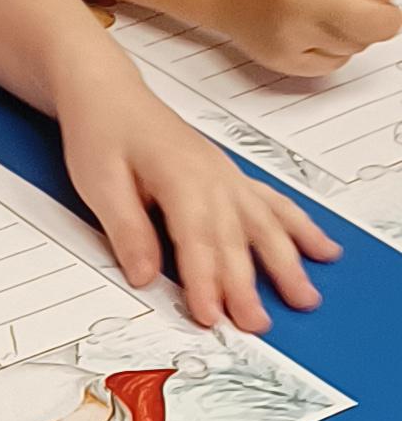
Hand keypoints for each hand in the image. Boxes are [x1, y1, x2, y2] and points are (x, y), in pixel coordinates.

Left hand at [60, 70, 336, 331]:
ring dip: (287, 262)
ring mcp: (225, 177)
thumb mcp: (100, 184)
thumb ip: (127, 231)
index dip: (205, 280)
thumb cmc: (103, 133)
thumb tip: (144, 276)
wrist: (110, 95)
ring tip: (305, 298)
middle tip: (256, 325)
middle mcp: (211, 176)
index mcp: (179, 176)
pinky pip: (273, 204)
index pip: (197, 238)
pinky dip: (300, 228)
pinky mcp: (229, 179)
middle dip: (247, 285)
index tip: (210, 315)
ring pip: (265, 224)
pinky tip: (321, 250)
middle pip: (235, 239)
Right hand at [211, 0, 401, 75]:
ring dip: (350, 34)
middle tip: (367, 9)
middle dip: (381, 18)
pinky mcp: (284, 58)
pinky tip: (307, 30)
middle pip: (381, 26)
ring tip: (322, 13)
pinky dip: (328, 51)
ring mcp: (293, 29)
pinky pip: (333, 65)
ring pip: (358, 47)